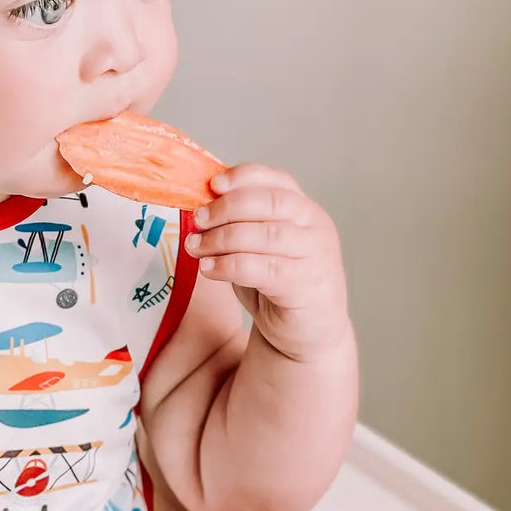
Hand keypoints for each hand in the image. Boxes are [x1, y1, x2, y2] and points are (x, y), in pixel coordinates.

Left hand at [185, 164, 350, 361]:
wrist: (307, 333)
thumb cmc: (277, 285)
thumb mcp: (258, 247)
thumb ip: (240, 224)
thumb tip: (200, 206)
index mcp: (304, 209)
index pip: (276, 180)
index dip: (243, 177)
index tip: (212, 184)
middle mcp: (315, 227)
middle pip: (269, 202)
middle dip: (226, 208)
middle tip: (197, 219)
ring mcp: (315, 255)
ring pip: (264, 235)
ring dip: (221, 239)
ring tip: (195, 247)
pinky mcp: (306, 286)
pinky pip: (262, 269)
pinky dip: (228, 266)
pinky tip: (209, 269)